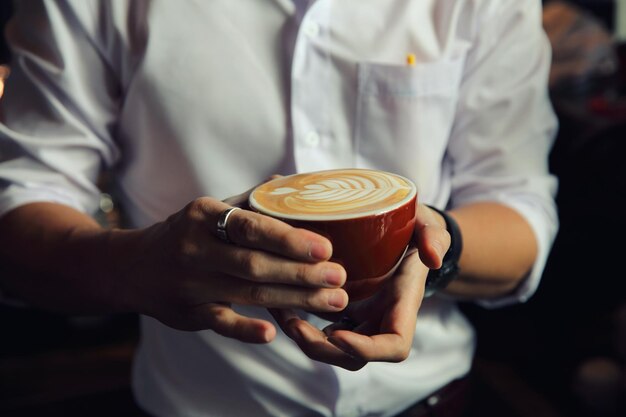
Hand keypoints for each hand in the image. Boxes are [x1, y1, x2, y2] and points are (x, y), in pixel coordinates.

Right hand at [115, 189, 347, 343]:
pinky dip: (245, 328)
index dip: (289, 239)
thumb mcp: (209, 210)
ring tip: (331, 301)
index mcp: (203, 215)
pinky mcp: (187, 313)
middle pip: (255, 263)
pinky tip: (272, 333)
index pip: (252, 227)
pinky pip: (219, 322)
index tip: (325, 248)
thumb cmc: (185, 233)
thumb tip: (292, 183)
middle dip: (301, 273)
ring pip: (247, 292)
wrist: (132, 267)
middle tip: (339, 278)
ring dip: (293, 299)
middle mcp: (194, 248)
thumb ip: (249, 201)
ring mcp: (189, 283)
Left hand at [270, 204, 449, 369]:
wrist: (404, 233)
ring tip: (279, 311)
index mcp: (403, 306)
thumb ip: (435, 237)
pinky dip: (297, 317)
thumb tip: (433, 257)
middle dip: (323, 349)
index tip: (338, 334)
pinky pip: (319, 325)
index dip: (367, 349)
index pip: (393, 346)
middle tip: (294, 325)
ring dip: (304, 337)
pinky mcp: (341, 308)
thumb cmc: (417, 231)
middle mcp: (381, 319)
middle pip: (354, 356)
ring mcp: (360, 318)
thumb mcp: (429, 226)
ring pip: (331, 346)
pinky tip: (275, 300)